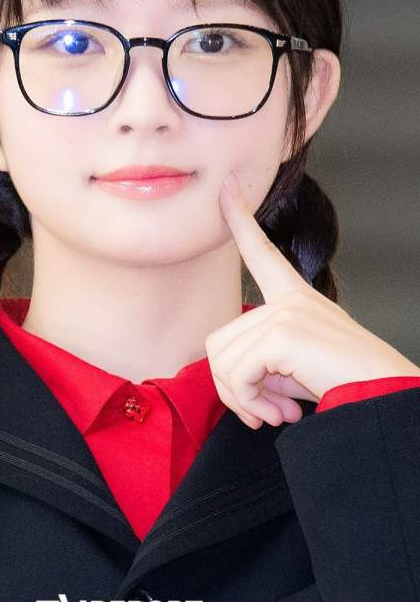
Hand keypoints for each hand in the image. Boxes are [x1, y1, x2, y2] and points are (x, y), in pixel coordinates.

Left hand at [206, 171, 419, 429]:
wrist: (382, 399)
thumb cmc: (344, 385)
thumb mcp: (296, 366)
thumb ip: (260, 361)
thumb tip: (230, 382)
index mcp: (296, 297)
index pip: (261, 252)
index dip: (241, 218)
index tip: (227, 186)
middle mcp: (290, 298)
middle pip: (219, 340)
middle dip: (232, 386)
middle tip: (263, 411)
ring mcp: (286, 312)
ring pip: (223, 360)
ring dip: (242, 399)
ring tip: (273, 414)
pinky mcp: (282, 334)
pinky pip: (237, 374)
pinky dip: (249, 402)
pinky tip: (280, 415)